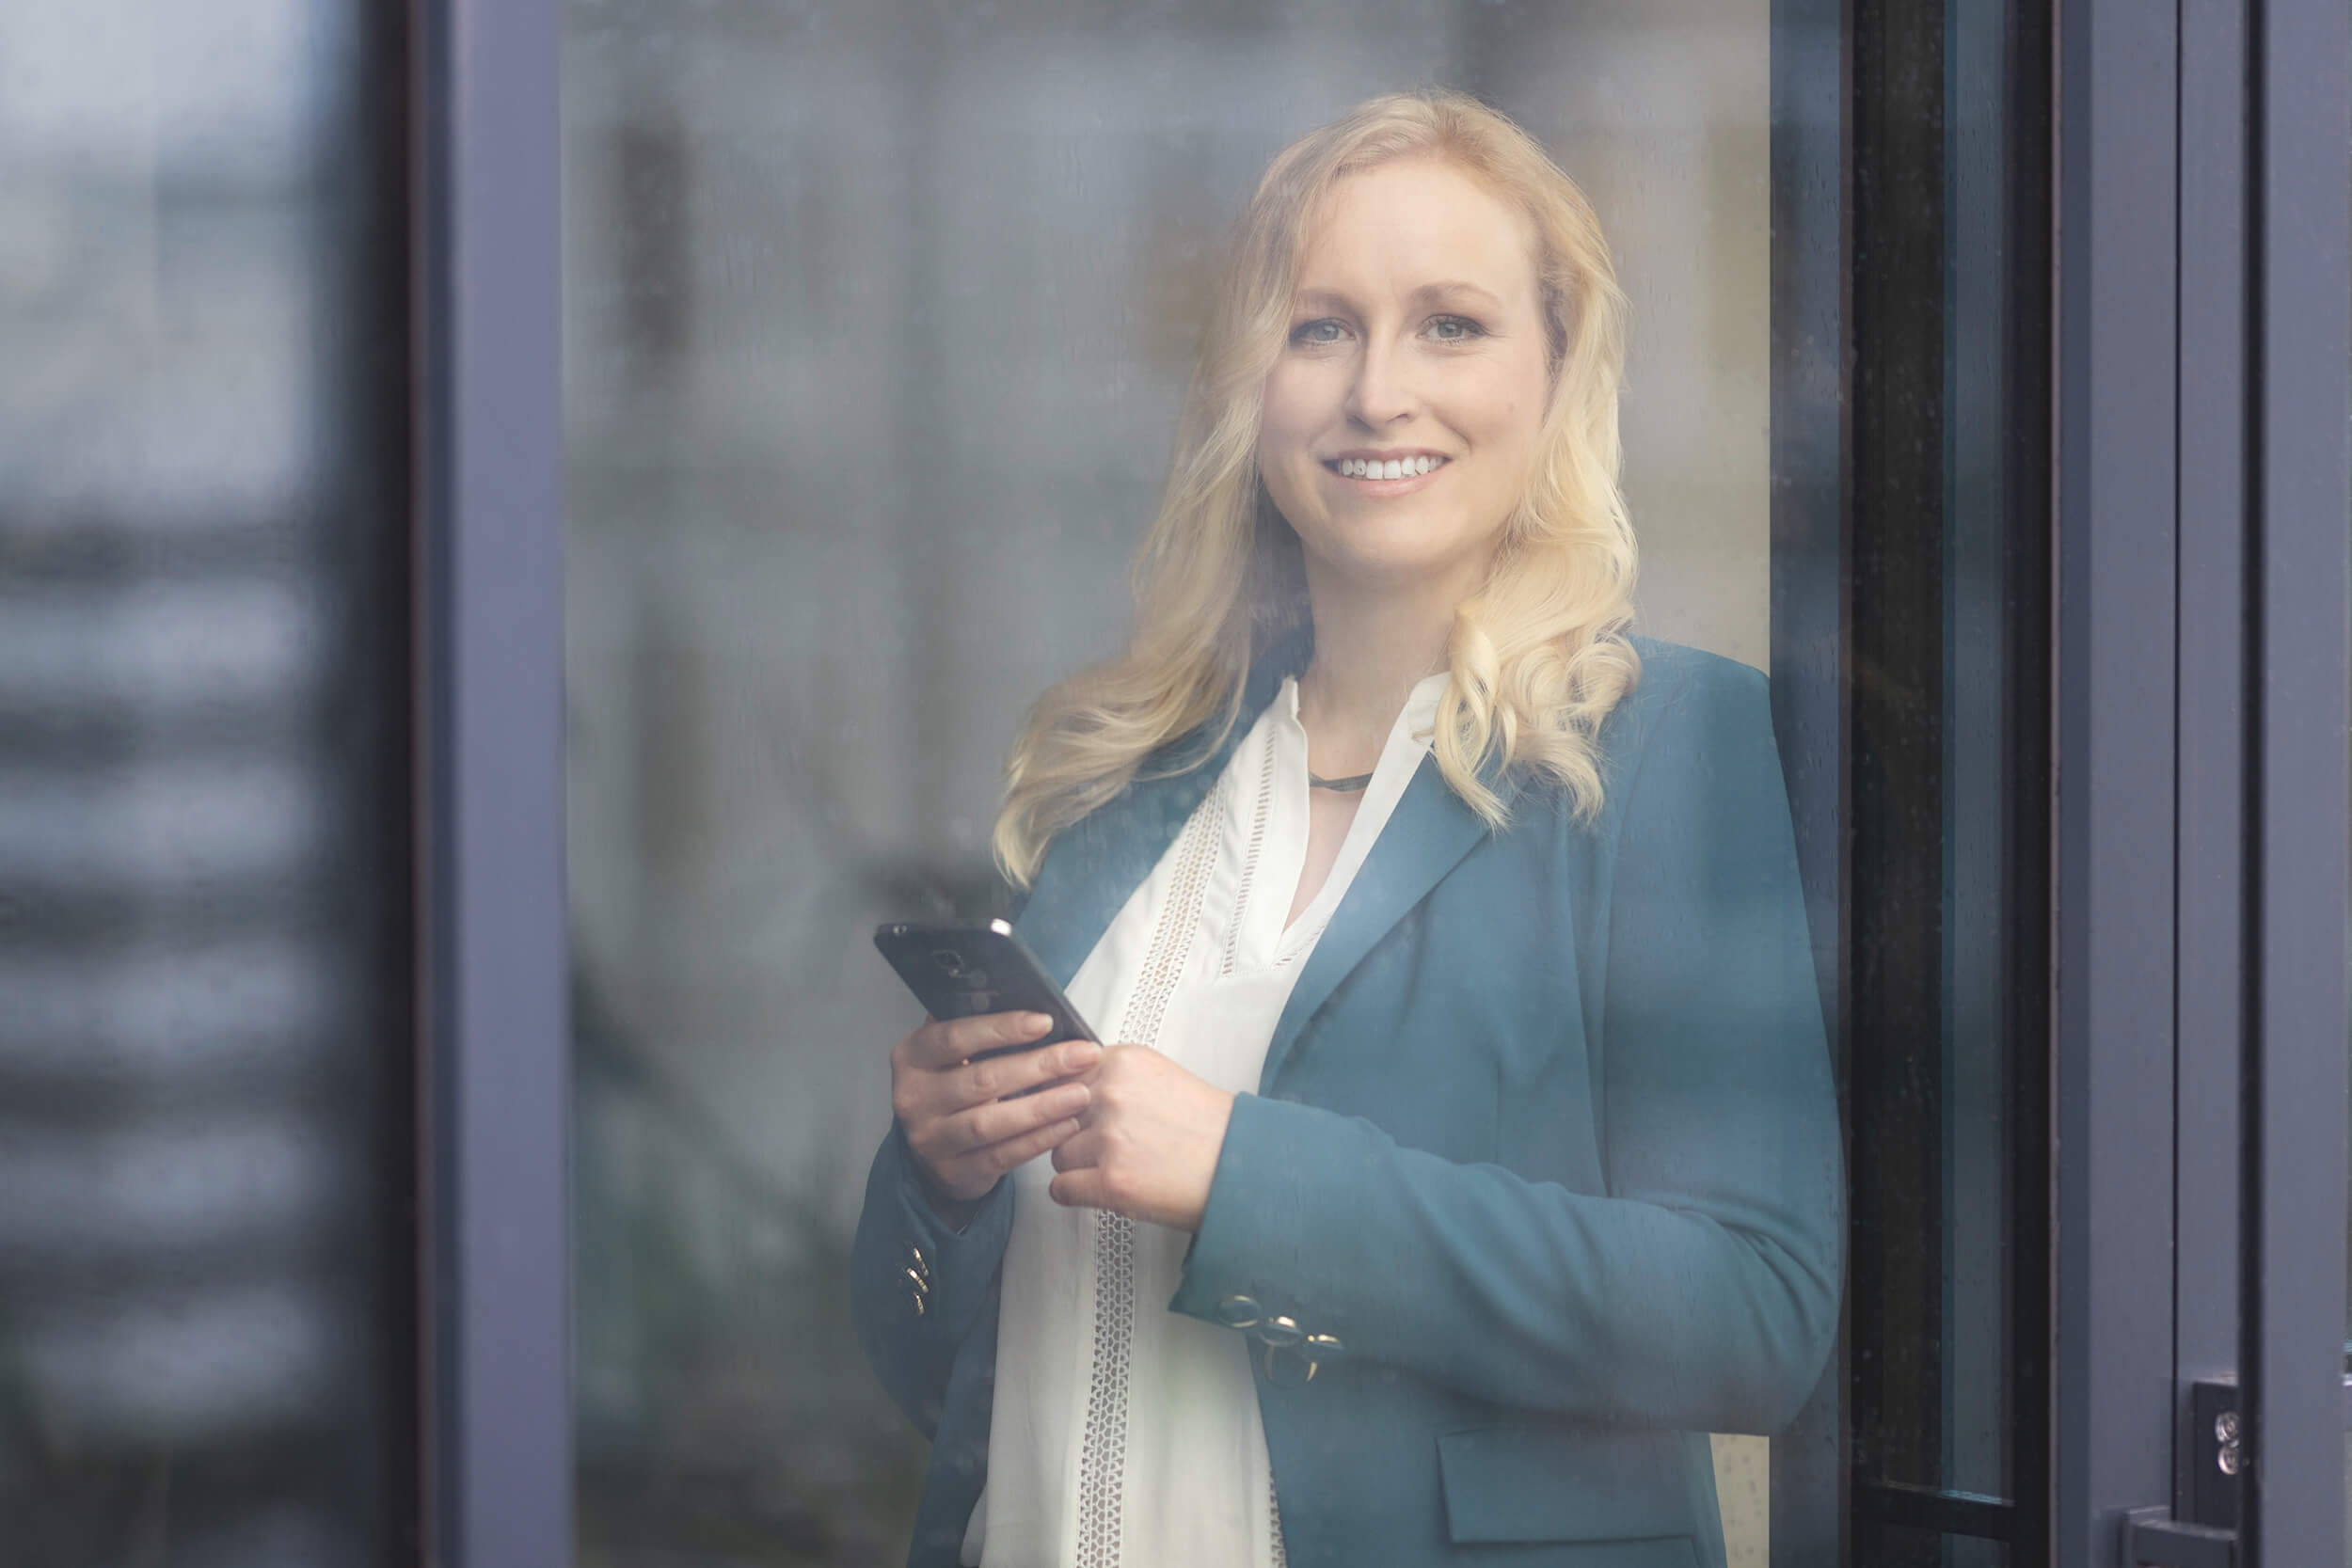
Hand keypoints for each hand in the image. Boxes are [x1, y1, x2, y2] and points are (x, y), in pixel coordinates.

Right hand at [891, 1011, 1100, 1206]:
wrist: (933, 1150)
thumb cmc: (953, 1088)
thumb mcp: (952, 1055)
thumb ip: (978, 1032)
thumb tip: (1031, 1004)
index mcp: (913, 1057)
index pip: (955, 1037)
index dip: (1002, 1029)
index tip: (1045, 1022)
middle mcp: (914, 1098)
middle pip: (982, 1080)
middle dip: (1039, 1066)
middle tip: (1081, 1056)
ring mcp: (931, 1139)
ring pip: (990, 1122)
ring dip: (1042, 1107)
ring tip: (1081, 1094)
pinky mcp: (953, 1172)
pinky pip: (1001, 1156)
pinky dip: (1038, 1140)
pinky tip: (1066, 1125)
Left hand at [1048, 1044, 1236, 1232]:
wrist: (1243, 1167)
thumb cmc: (1209, 1127)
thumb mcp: (1161, 1077)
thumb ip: (1117, 1077)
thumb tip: (1073, 1087)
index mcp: (1124, 1062)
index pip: (1064, 1074)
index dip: (1069, 1098)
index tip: (1078, 1111)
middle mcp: (1113, 1095)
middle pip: (1057, 1114)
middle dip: (1075, 1132)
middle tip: (1103, 1145)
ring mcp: (1110, 1138)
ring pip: (1058, 1153)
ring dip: (1078, 1165)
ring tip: (1114, 1167)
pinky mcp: (1111, 1181)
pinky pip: (1062, 1188)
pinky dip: (1076, 1193)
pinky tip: (1101, 1189)